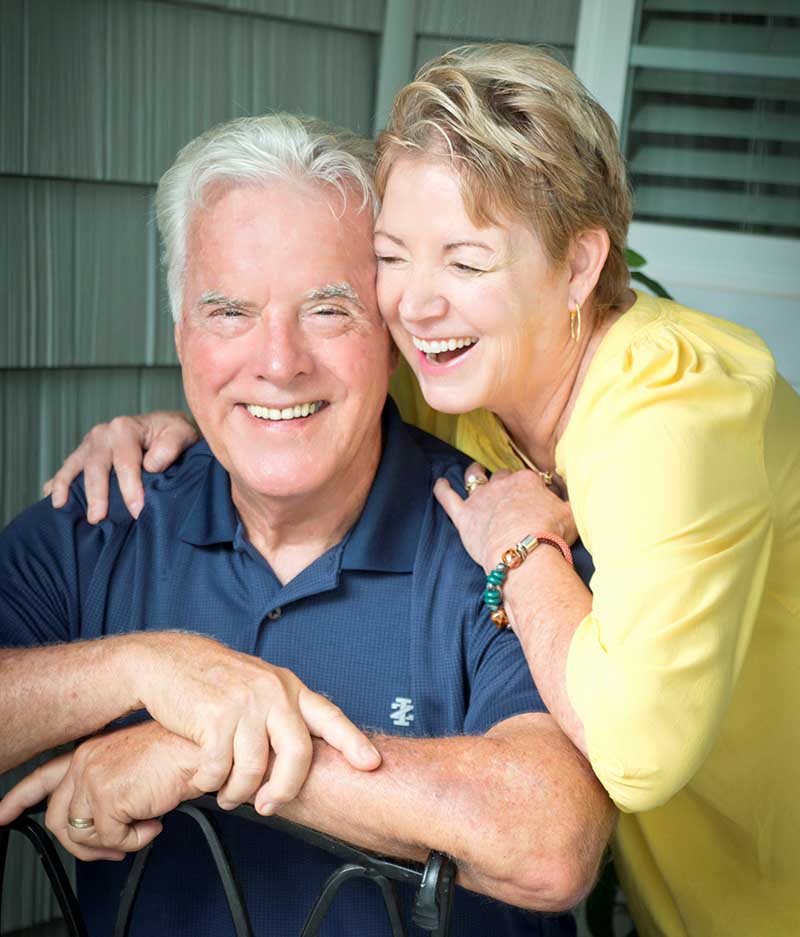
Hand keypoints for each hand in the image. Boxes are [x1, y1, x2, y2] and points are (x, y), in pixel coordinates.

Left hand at [0, 723, 200, 860]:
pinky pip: (113, 840)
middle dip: (84, 845)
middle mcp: (85, 760)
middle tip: (112, 849)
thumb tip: (98, 827)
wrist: (204, 747)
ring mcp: (93, 778)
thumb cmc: (181, 752)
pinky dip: (137, 840)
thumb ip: (108, 785)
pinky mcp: (108, 796)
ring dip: (116, 842)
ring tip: (144, 827)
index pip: (43, 776)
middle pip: (60, 820)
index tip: (3, 816)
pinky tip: (155, 821)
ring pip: (85, 835)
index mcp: (90, 749)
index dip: (19, 799)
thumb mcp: (135, 763)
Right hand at [43, 411, 199, 522]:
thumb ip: (170, 447)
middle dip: (97, 495)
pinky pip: (67, 468)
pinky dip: (57, 483)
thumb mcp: (182, 434)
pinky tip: (51, 499)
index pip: (126, 462)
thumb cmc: (174, 434)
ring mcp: (91, 443)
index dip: (131, 489)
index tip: (137, 511)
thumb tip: (151, 465)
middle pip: (96, 467)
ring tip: (63, 507)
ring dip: (67, 488)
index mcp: (125, 428)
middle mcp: (104, 433)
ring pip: (75, 467)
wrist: (166, 428)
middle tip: (98, 519)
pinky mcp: (85, 453)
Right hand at [128, 633, 380, 811]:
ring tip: (227, 793)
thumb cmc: (214, 682)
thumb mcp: (258, 686)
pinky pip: (220, 769)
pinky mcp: (215, 717)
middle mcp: (273, 691)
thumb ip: (281, 713)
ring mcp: (245, 703)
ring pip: (254, 769)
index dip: (353, 742)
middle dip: (284, 790)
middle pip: (297, 754)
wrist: (166, 661)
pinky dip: (211, 782)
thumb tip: (302, 756)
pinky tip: (205, 776)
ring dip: (238, 792)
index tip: (371, 764)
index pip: (330, 716)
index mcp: (288, 686)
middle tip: (268, 806)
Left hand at [433, 463, 577, 571]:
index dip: (528, 487)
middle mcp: (502, 484)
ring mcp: (481, 499)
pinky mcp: (464, 516)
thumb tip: (574, 497)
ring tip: (474, 472)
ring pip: (474, 477)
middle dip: (502, 481)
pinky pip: (447, 497)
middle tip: (505, 492)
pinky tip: (439, 483)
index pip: (526, 478)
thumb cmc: (551, 534)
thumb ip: (569, 502)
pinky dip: (442, 489)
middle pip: (501, 476)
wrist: (525, 551)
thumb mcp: (571, 514)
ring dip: (474, 474)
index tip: (532, 497)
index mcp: (527, 480)